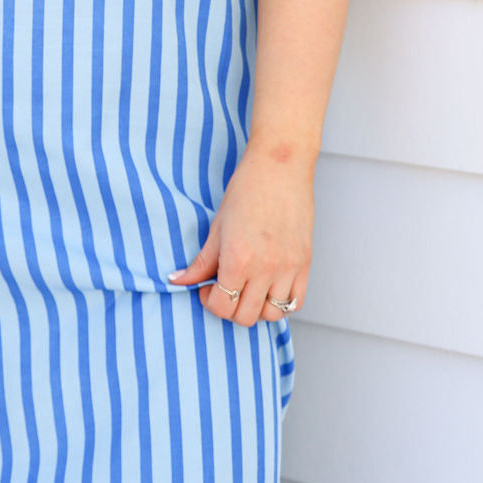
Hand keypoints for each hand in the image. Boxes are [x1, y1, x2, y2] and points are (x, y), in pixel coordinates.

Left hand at [168, 145, 313, 326]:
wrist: (280, 166)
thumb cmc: (246, 189)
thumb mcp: (217, 226)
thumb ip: (201, 261)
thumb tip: (178, 281)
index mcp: (238, 259)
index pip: (222, 306)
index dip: (209, 302)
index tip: (206, 289)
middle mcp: (265, 268)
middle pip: (245, 317)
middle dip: (229, 308)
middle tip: (224, 289)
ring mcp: (288, 268)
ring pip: (272, 315)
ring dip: (256, 308)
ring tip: (247, 288)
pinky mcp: (305, 263)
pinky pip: (295, 302)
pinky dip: (281, 303)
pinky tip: (268, 286)